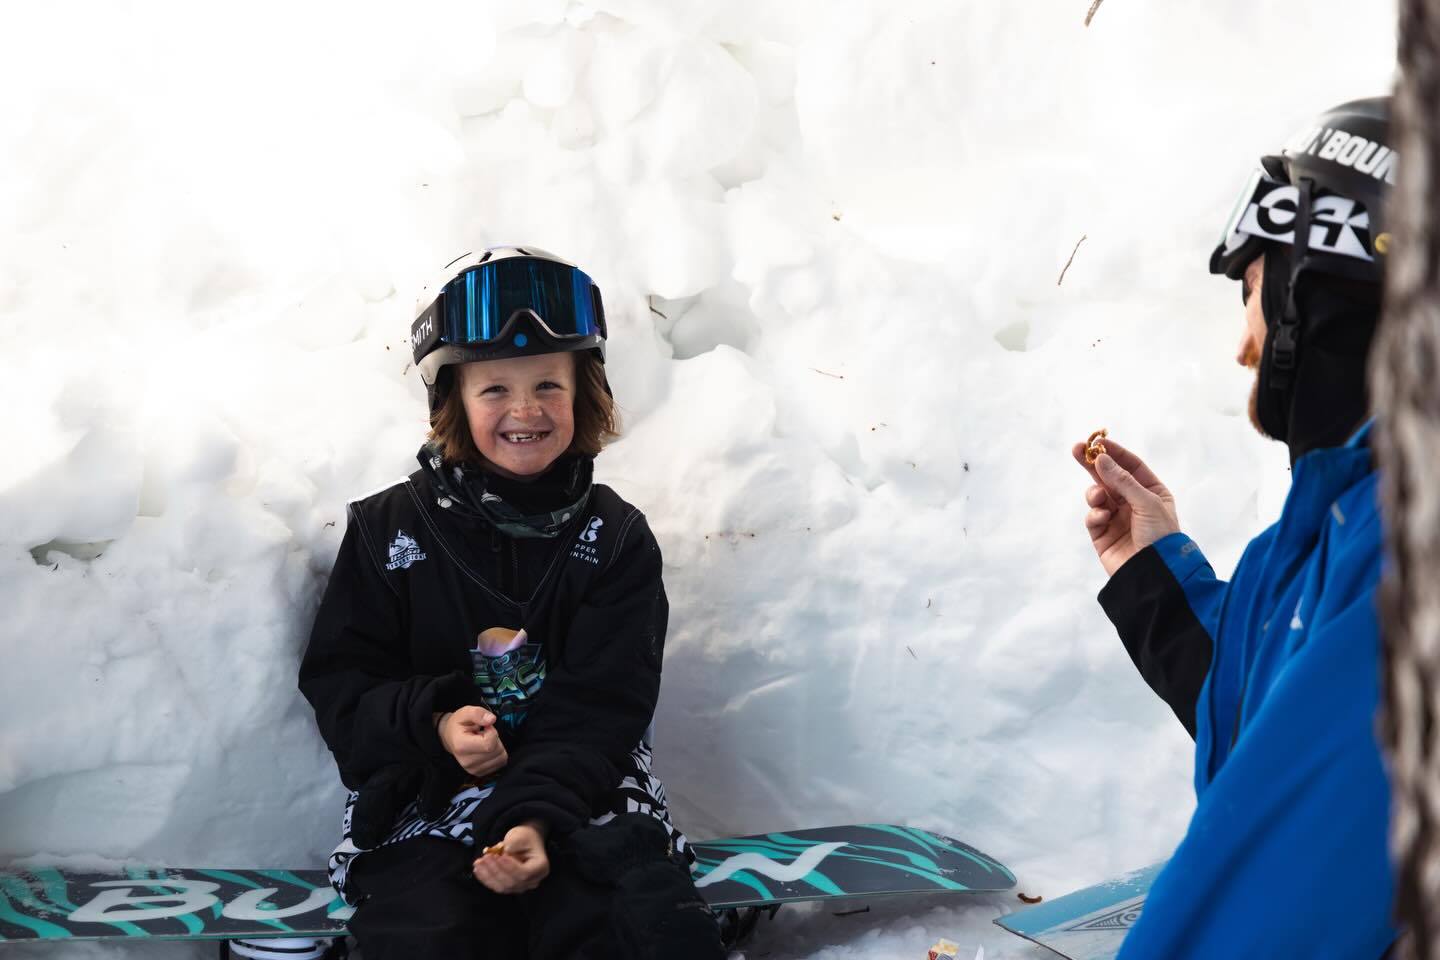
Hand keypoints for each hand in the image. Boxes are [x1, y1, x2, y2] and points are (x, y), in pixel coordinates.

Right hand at [437, 706, 507, 778]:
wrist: (451, 738)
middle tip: (484, 734)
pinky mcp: (480, 772)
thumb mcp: (466, 712)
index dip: (492, 732)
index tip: (486, 727)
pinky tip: (487, 749)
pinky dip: (497, 754)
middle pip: (497, 751)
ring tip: (485, 741)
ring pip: (501, 758)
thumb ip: (478, 713)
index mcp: (461, 746)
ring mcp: (473, 769)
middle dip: (495, 739)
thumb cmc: (458, 725)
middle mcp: (467, 761)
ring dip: (497, 747)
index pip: (489, 744)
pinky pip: (500, 763)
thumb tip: (491, 719)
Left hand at [473, 819, 549, 893]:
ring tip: (478, 863)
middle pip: (512, 882)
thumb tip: (500, 853)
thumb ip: (512, 844)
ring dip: (488, 875)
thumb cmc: (525, 837)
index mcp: (540, 867)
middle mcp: (533, 881)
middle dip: (496, 870)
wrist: (525, 842)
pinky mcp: (510, 888)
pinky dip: (486, 879)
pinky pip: (497, 887)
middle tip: (485, 857)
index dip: (510, 867)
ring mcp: (521, 887)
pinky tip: (478, 870)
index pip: (525, 873)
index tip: (499, 856)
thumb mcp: (520, 835)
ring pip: (503, 887)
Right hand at [1071, 436, 1179, 576]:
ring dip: (1094, 492)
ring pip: (1097, 495)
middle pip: (1109, 477)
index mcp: (1150, 492)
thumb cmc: (1160, 536)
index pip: (1130, 466)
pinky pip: (1093, 517)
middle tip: (1076, 448)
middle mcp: (1133, 503)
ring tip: (1097, 497)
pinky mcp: (1103, 534)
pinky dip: (1094, 514)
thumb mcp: (1146, 502)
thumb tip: (1100, 459)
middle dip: (1092, 464)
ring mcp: (1116, 518)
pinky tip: (1102, 518)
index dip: (1114, 453)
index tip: (1097, 442)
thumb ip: (1122, 480)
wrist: (1154, 574)